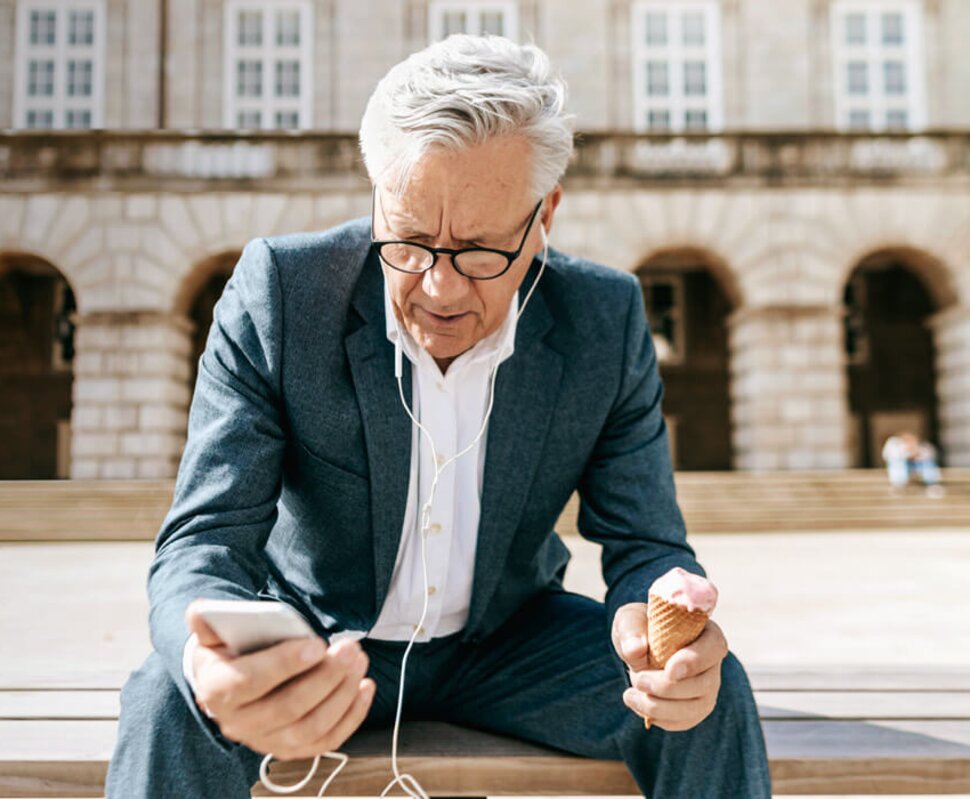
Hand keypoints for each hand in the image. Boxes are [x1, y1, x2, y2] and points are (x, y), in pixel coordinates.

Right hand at [185, 600, 375, 759]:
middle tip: (351, 648)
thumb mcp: (214, 634)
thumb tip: (199, 610)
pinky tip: (365, 687)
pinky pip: (326, 741)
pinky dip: (351, 716)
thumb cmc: (230, 652)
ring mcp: (267, 740)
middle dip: (325, 676)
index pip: (249, 682)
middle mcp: (239, 724)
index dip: (284, 664)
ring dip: (342, 694)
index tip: (317, 644)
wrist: (230, 682)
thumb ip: (209, 621)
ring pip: (310, 727)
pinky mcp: (292, 747)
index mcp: (217, 691)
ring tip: (359, 661)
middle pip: (287, 707)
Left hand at [612, 602, 727, 731]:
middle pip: (705, 683)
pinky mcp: (695, 707)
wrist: (636, 645)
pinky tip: (638, 705)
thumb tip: (635, 650)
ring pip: (696, 708)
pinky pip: (685, 721)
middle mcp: (712, 662)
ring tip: (630, 696)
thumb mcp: (630, 619)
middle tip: (638, 680)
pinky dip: (661, 718)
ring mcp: (707, 687)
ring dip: (661, 707)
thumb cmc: (639, 626)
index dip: (695, 662)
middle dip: (668, 688)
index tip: (669, 670)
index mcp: (706, 632)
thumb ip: (631, 630)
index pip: (714, 648)